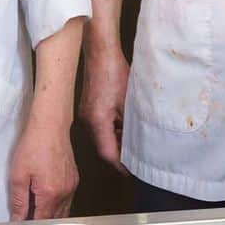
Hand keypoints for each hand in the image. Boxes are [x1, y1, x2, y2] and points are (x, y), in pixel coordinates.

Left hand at [8, 121, 78, 220]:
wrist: (50, 126)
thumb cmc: (33, 146)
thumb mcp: (18, 175)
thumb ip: (19, 201)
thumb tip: (17, 219)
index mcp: (50, 194)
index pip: (41, 221)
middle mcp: (65, 192)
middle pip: (55, 219)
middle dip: (42, 222)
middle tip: (28, 219)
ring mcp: (72, 186)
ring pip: (64, 211)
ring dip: (51, 214)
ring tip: (36, 210)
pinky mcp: (74, 179)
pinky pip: (68, 200)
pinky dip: (58, 204)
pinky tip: (47, 198)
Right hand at [79, 44, 129, 171]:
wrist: (100, 53)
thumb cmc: (115, 74)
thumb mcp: (128, 102)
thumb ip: (131, 125)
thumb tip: (139, 142)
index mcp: (97, 123)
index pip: (108, 154)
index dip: (121, 165)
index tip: (133, 170)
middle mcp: (87, 122)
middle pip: (104, 147)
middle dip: (120, 154)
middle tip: (138, 158)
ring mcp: (86, 115)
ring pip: (102, 138)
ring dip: (117, 141)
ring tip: (135, 142)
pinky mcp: (88, 109)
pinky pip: (100, 127)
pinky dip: (112, 130)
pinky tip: (125, 126)